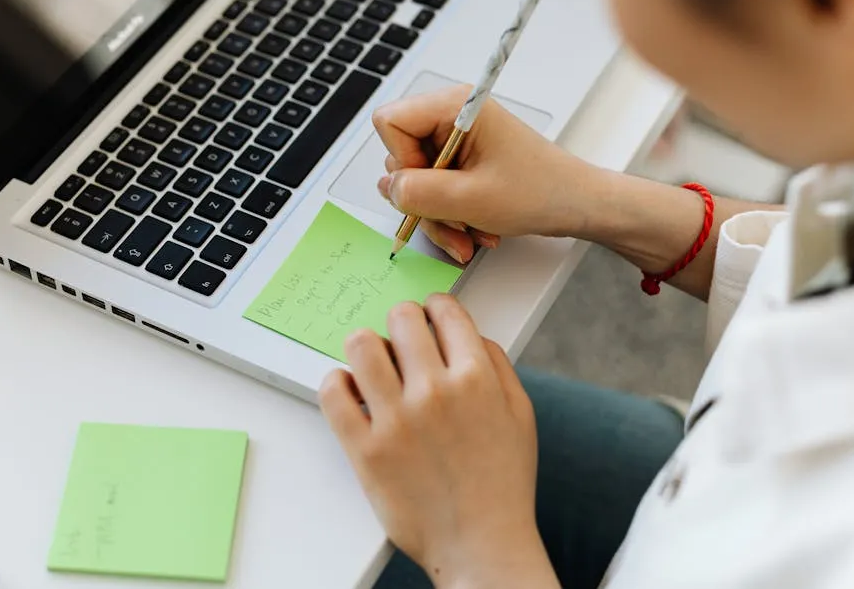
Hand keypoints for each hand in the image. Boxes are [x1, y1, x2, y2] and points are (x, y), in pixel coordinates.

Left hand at [320, 296, 556, 588]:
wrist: (480, 545)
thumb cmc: (502, 484)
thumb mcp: (520, 416)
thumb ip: (498, 366)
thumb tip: (470, 334)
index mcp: (476, 379)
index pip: (445, 311)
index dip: (435, 308)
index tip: (428, 315)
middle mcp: (435, 391)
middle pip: (401, 319)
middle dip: (402, 324)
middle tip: (401, 343)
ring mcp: (396, 420)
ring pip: (361, 344)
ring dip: (367, 347)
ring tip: (373, 366)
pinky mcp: (364, 448)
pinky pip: (333, 391)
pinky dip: (338, 383)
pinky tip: (352, 393)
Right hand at [373, 84, 601, 263]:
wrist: (575, 204)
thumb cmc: (540, 191)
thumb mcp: (471, 199)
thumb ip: (419, 192)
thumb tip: (388, 188)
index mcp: (454, 106)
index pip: (390, 123)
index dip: (401, 161)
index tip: (429, 186)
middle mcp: (451, 117)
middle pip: (400, 157)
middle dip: (423, 199)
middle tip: (452, 220)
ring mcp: (454, 140)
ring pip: (416, 180)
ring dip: (438, 215)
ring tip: (469, 232)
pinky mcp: (460, 160)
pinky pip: (434, 189)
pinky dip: (448, 214)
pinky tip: (473, 227)